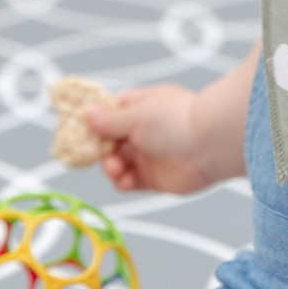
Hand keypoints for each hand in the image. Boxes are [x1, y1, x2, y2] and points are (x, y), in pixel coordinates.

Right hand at [87, 84, 212, 193]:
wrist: (209, 146)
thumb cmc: (176, 121)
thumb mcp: (137, 115)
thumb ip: (111, 119)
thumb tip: (88, 112)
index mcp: (143, 106)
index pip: (112, 110)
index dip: (95, 119)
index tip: (77, 129)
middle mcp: (145, 129)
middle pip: (110, 140)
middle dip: (99, 148)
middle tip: (95, 154)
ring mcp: (150, 153)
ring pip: (117, 162)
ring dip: (110, 166)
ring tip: (117, 167)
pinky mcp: (154, 177)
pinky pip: (129, 181)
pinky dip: (122, 182)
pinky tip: (125, 179)